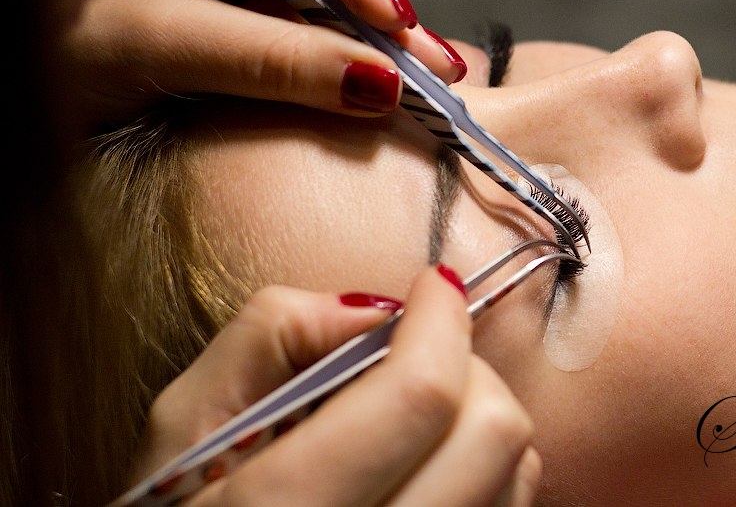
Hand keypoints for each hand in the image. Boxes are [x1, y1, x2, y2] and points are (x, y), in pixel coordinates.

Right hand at [133, 266, 538, 506]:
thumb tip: (375, 306)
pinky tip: (429, 457)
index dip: (439, 320)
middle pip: (492, 433)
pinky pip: (511, 505)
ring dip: (479, 412)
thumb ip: (269, 337)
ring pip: (517, 470)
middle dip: (464, 364)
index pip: (419, 397)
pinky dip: (487, 462)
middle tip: (417, 350)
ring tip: (417, 406)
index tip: (430, 286)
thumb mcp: (183, 422)